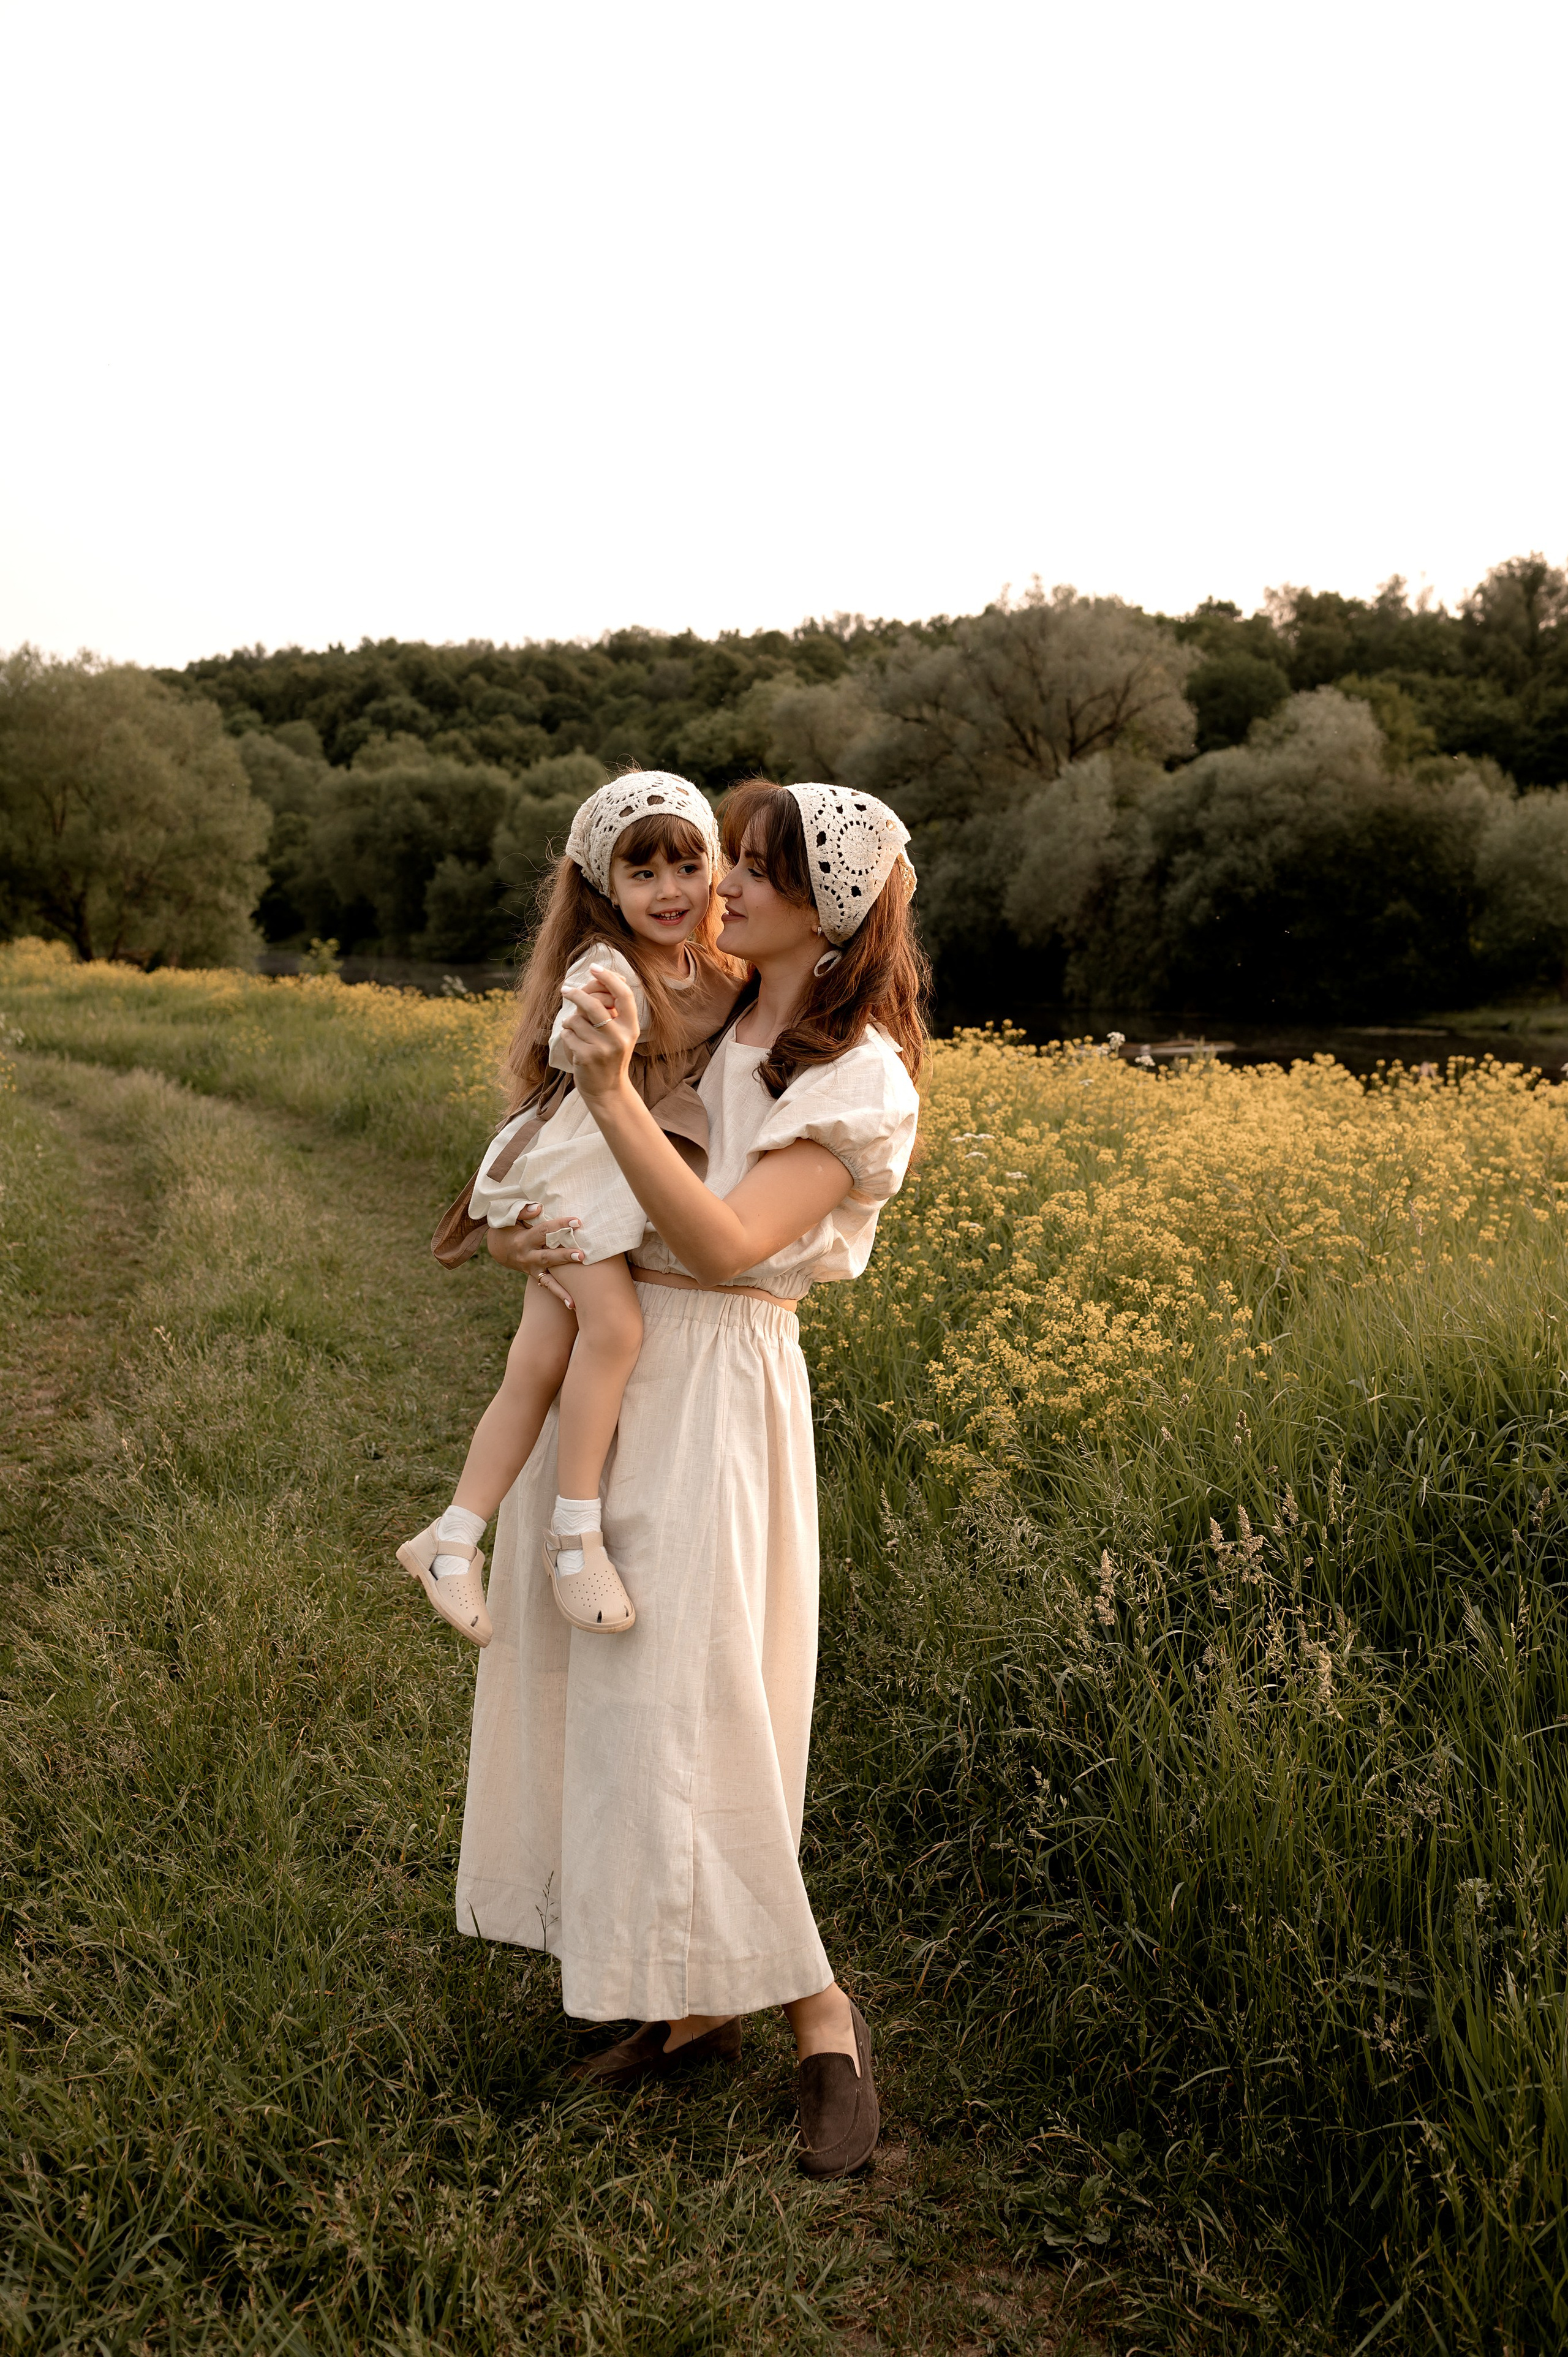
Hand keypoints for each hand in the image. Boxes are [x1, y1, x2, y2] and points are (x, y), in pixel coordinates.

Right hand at [486, 1206, 585, 1307]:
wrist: (499, 1248)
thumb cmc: (507, 1227)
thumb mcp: (508, 1217)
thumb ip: (522, 1211)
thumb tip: (539, 1207)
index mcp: (522, 1240)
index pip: (543, 1231)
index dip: (560, 1225)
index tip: (577, 1222)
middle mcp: (527, 1256)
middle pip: (548, 1256)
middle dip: (565, 1256)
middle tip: (582, 1255)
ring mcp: (531, 1269)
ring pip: (549, 1275)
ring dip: (565, 1280)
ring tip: (579, 1288)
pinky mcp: (536, 1275)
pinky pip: (548, 1286)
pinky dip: (560, 1295)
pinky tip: (573, 1304)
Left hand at [557, 965, 638, 1100]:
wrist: (608, 1090)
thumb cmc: (610, 1056)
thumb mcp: (620, 1033)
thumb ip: (613, 1010)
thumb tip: (601, 979)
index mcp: (631, 1028)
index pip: (623, 995)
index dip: (609, 978)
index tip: (595, 967)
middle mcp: (620, 1037)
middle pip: (594, 1004)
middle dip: (576, 994)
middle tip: (565, 990)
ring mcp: (603, 1048)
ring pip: (576, 1019)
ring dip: (570, 1021)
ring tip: (574, 1029)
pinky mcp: (586, 1057)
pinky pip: (568, 1034)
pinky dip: (567, 1035)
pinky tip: (573, 1044)